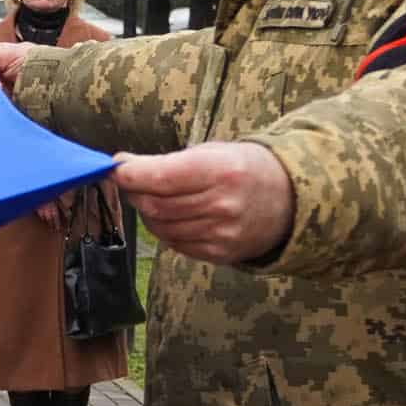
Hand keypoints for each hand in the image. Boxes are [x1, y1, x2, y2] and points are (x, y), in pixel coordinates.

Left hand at [112, 141, 294, 264]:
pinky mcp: (220, 253)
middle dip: (135, 193)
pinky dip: (165, 230)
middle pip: (155, 206)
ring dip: (148, 213)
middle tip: (133, 181)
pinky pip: (176, 244)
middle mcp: (222, 205)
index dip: (130, 175)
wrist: (289, 200)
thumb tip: (121, 166)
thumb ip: (167, 162)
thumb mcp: (212, 152)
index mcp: (220, 171)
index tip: (116, 168)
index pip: (160, 178)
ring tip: (155, 198)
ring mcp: (222, 233)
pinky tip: (175, 216)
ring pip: (161, 228)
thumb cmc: (243, 168)